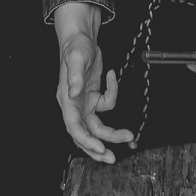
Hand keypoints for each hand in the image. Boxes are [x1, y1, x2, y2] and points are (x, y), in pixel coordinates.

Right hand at [54, 1, 134, 163]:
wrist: (82, 38)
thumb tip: (73, 93)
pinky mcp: (94, 98)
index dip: (85, 140)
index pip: (73, 127)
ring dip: (112, 134)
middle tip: (112, 158)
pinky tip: (113, 77)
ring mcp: (85, 103)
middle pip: (85, 134)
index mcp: (67, 100)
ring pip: (98, 127)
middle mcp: (75, 105)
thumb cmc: (75, 47)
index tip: (99, 148)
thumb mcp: (76, 58)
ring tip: (129, 135)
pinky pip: (107, 105)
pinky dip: (113, 95)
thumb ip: (75, 77)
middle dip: (98, 148)